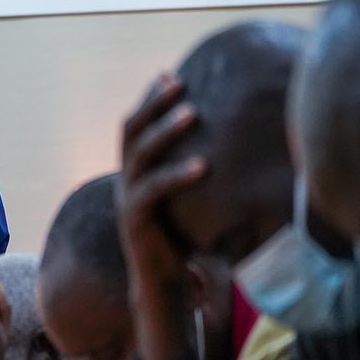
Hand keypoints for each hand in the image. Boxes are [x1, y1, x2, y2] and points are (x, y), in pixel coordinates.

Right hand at [118, 74, 206, 359]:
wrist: (162, 286)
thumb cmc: (181, 241)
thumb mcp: (187, 201)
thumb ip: (193, 173)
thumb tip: (234, 143)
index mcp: (134, 174)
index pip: (134, 126)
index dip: (148, 99)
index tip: (169, 73)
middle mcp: (125, 182)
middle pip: (131, 131)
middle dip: (153, 103)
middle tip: (178, 82)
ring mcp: (127, 201)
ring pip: (140, 155)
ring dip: (165, 130)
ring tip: (192, 113)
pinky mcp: (135, 222)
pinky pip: (153, 191)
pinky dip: (177, 175)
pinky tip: (203, 165)